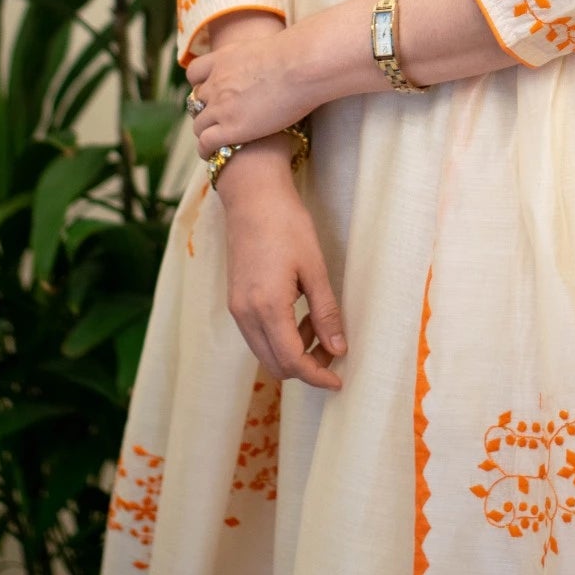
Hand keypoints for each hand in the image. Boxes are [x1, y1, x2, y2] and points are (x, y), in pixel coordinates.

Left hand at [186, 23, 309, 159]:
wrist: (302, 67)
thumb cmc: (297, 56)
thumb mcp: (264, 48)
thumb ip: (254, 59)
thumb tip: (266, 63)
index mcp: (223, 59)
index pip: (195, 72)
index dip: (200, 84)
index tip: (211, 92)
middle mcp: (216, 83)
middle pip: (196, 101)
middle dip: (206, 110)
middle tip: (219, 120)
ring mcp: (221, 107)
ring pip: (199, 125)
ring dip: (206, 132)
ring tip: (215, 142)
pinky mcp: (231, 129)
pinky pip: (206, 143)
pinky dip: (206, 150)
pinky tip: (213, 155)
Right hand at [216, 139, 345, 389]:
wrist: (253, 195)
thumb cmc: (286, 225)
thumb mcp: (314, 268)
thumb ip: (325, 312)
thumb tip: (338, 349)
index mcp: (267, 308)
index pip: (292, 361)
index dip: (317, 376)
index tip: (339, 379)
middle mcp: (246, 315)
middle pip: (275, 364)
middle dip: (306, 367)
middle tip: (333, 351)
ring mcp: (237, 308)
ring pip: (265, 351)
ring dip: (293, 351)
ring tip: (319, 326)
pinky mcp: (235, 299)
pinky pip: (257, 334)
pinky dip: (279, 336)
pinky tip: (300, 314)